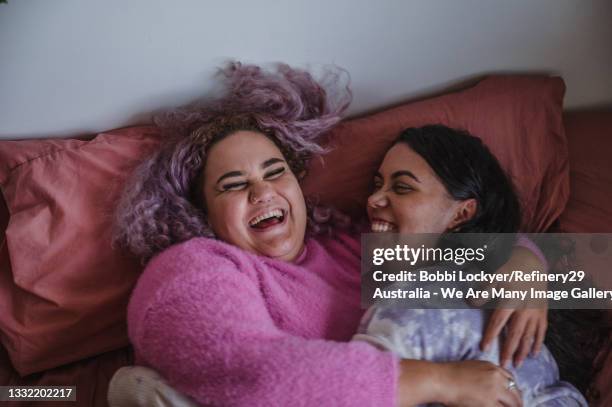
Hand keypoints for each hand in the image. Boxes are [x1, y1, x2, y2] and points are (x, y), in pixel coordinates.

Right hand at [437, 360, 522, 406]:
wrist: (440, 380)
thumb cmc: (449, 374)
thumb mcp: (471, 367)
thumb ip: (484, 374)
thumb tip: (491, 387)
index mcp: (492, 367)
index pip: (511, 379)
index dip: (513, 391)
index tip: (512, 398)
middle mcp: (496, 377)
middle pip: (515, 393)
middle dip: (517, 403)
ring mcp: (494, 390)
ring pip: (513, 404)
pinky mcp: (489, 403)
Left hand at [474, 247, 547, 367]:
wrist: (533, 263)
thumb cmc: (511, 270)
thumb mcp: (495, 276)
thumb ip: (484, 291)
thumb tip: (470, 302)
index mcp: (510, 299)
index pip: (498, 321)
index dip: (491, 335)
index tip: (484, 348)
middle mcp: (524, 308)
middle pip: (515, 333)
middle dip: (509, 350)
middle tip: (503, 365)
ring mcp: (536, 311)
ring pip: (529, 335)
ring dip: (523, 351)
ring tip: (517, 364)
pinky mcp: (543, 312)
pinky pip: (541, 331)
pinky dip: (538, 343)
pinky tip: (533, 354)